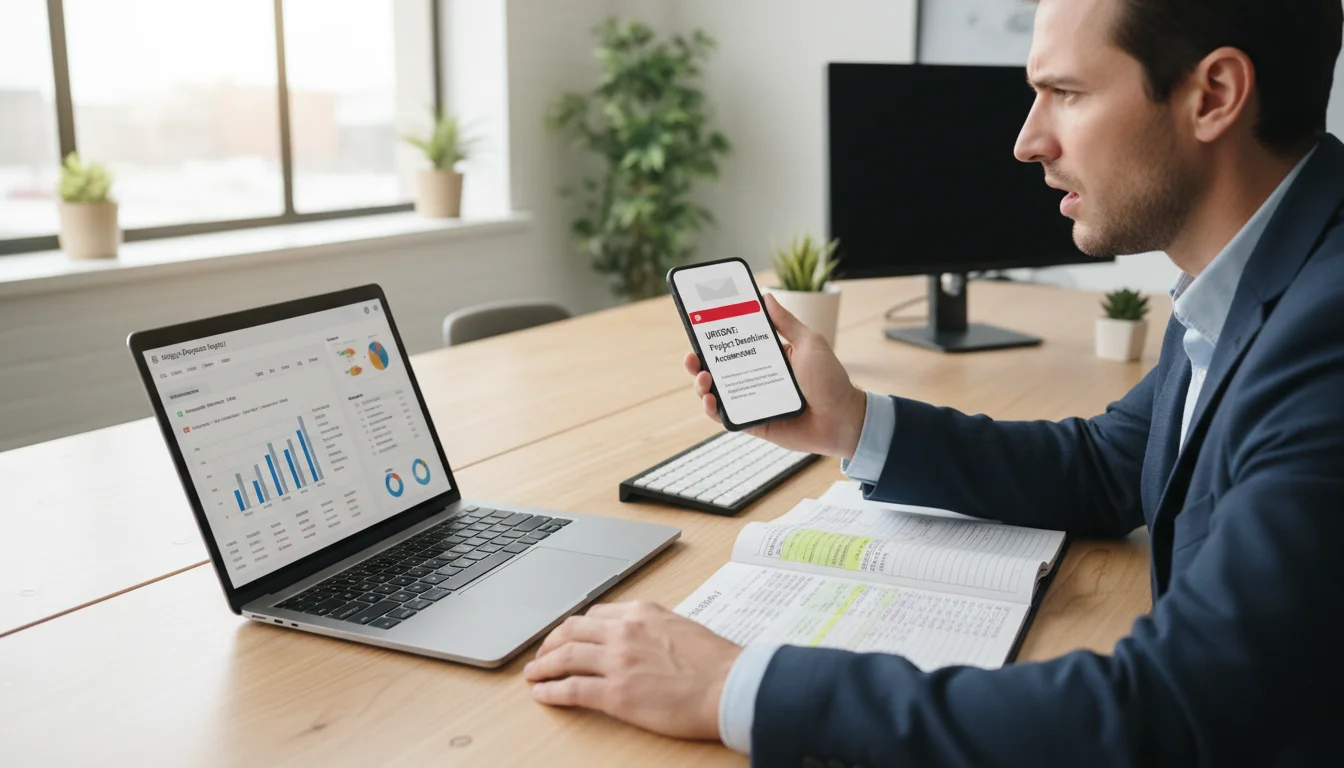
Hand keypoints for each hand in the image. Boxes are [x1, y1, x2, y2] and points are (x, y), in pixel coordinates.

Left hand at [524, 601, 741, 740]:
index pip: (595, 615)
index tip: (567, 637)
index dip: (575, 628)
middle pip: (571, 631)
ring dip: (543, 666)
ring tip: (533, 674)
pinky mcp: (616, 694)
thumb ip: (654, 628)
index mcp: (641, 612)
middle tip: (541, 654)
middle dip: (550, 643)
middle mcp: (624, 631)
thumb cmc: (716, 662)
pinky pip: (572, 689)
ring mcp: (618, 662)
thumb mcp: (681, 627)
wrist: (730, 686)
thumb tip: (641, 637)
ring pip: (564, 657)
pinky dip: (552, 691)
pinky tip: (543, 694)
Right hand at [686, 293, 866, 458]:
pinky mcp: (754, 423)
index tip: (699, 327)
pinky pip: (728, 417)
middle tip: (692, 356)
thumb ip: (786, 322)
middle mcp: (756, 378)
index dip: (714, 338)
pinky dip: (713, 410)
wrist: (843, 418)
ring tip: (703, 378)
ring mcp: (753, 401)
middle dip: (699, 362)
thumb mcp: (809, 342)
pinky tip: (710, 400)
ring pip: (717, 393)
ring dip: (702, 385)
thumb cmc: (830, 380)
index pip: (734, 345)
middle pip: (719, 369)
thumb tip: (765, 297)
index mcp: (768, 357)